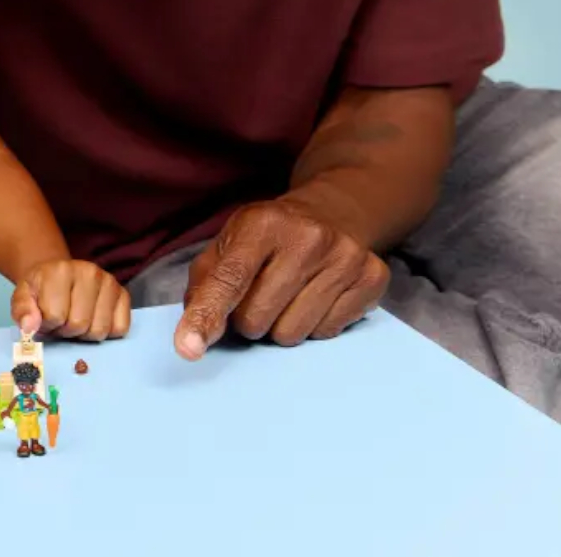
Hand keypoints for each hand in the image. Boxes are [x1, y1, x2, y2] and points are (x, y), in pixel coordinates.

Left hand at [11, 259, 131, 341]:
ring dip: (84, 334)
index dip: (47, 325)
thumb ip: (22, 311)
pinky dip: (106, 332)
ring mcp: (109, 282)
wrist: (57, 274)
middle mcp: (89, 272)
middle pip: (79, 325)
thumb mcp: (23, 297)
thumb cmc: (41, 289)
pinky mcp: (123, 294)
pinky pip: (120, 329)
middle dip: (66, 330)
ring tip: (74, 320)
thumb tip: (29, 328)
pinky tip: (93, 320)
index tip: (45, 317)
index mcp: (60, 270)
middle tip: (60, 321)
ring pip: (100, 330)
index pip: (55, 316)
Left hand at [173, 192, 391, 359]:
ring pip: (292, 333)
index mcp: (262, 222)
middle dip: (248, 319)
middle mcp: (308, 237)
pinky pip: (327, 333)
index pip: (229, 279)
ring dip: (280, 325)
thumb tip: (195, 336)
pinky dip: (313, 324)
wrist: (333, 212)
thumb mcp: (229, 244)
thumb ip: (205, 286)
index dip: (206, 315)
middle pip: (257, 318)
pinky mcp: (372, 278)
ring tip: (287, 295)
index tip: (188, 348)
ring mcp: (345, 257)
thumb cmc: (268, 237)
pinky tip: (316, 295)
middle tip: (259, 294)